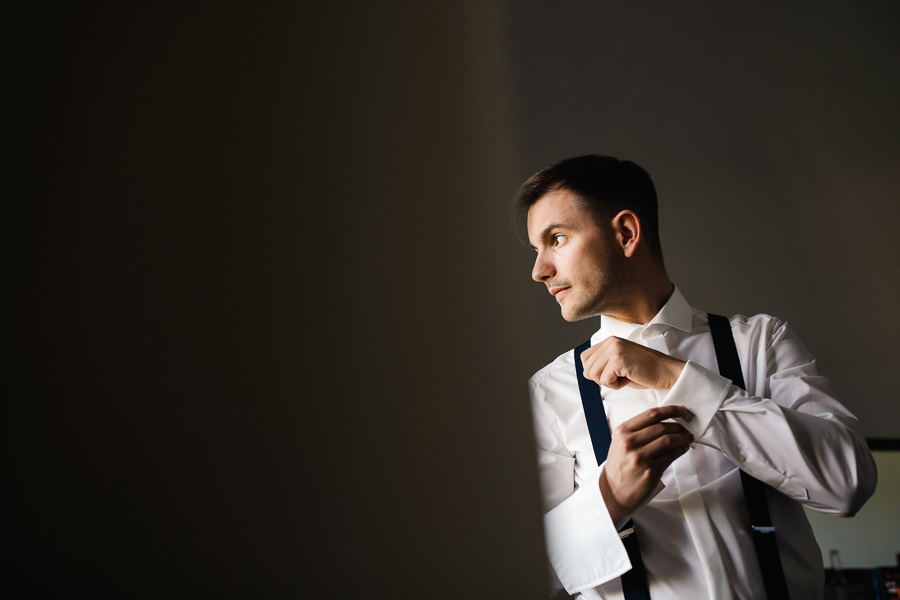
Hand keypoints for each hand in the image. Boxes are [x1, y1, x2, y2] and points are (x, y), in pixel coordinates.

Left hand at [581, 336, 684, 389]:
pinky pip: (605, 380)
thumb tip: (585, 373)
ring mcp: (615, 350)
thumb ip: (602, 366)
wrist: (667, 371)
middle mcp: (611, 342)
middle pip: (587, 366)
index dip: (593, 370)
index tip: (610, 374)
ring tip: (624, 377)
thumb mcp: (620, 366)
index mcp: (610, 341)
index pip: (585, 357)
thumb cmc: (646, 370)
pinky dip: (616, 385)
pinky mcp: (619, 360)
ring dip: (608, 382)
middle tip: (619, 378)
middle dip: (600, 378)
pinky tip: (628, 379)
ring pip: (594, 374)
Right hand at [600, 405, 693, 524]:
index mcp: (622, 431)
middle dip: (679, 426)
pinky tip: (683, 448)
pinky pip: (671, 456)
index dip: (670, 410)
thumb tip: (666, 422)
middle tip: (687, 428)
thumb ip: (638, 431)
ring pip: (669, 440)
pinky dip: (681, 450)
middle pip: (662, 427)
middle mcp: (629, 442)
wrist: (612, 492)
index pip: (650, 414)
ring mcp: (640, 457)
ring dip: (683, 437)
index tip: (681, 410)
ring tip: (688, 437)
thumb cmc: (619, 466)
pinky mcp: (650, 471)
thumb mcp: (621, 443)